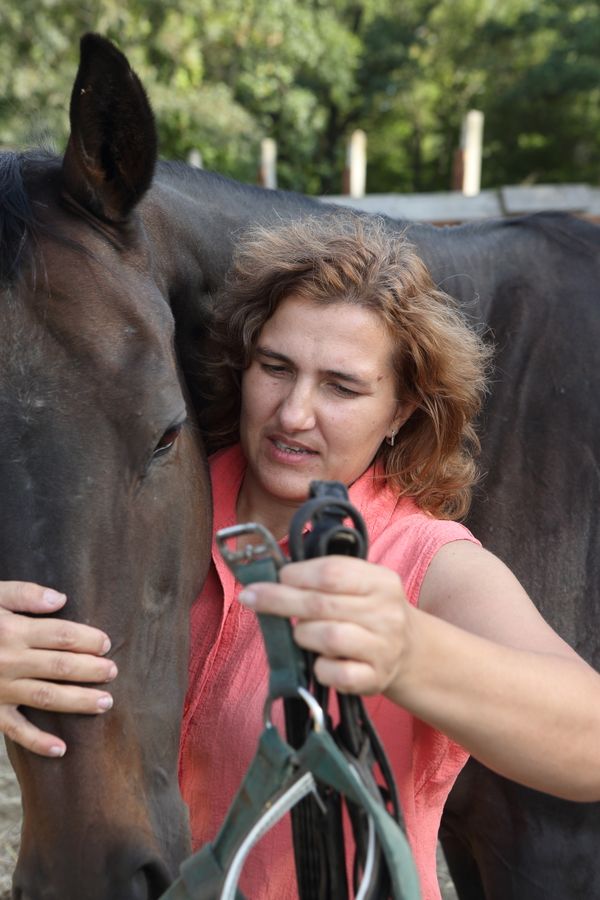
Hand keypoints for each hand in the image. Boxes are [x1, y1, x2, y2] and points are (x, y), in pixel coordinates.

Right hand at [0, 582, 116, 756]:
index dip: (87, 639)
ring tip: (106, 703)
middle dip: (91, 670)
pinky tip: (61, 749)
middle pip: (59, 666)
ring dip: (78, 701)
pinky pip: (14, 730)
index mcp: (11, 631)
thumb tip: (61, 600)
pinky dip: (37, 741)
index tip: (106, 643)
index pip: (60, 635)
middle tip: (113, 672)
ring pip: (46, 697)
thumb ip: (24, 594)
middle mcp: (8, 661)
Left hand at [238, 556, 413, 696]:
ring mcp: (383, 648)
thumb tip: (272, 577)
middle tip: (251, 598)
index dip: (297, 574)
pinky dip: (320, 668)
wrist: (411, 652)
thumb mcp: (361, 585)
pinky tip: (320, 662)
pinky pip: (336, 673)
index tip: (275, 577)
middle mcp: (386, 613)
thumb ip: (326, 578)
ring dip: (303, 634)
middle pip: (321, 604)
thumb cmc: (369, 612)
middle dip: (279, 600)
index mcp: (382, 581)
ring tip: (302, 634)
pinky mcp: (375, 679)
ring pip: (327, 637)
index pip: (332, 572)